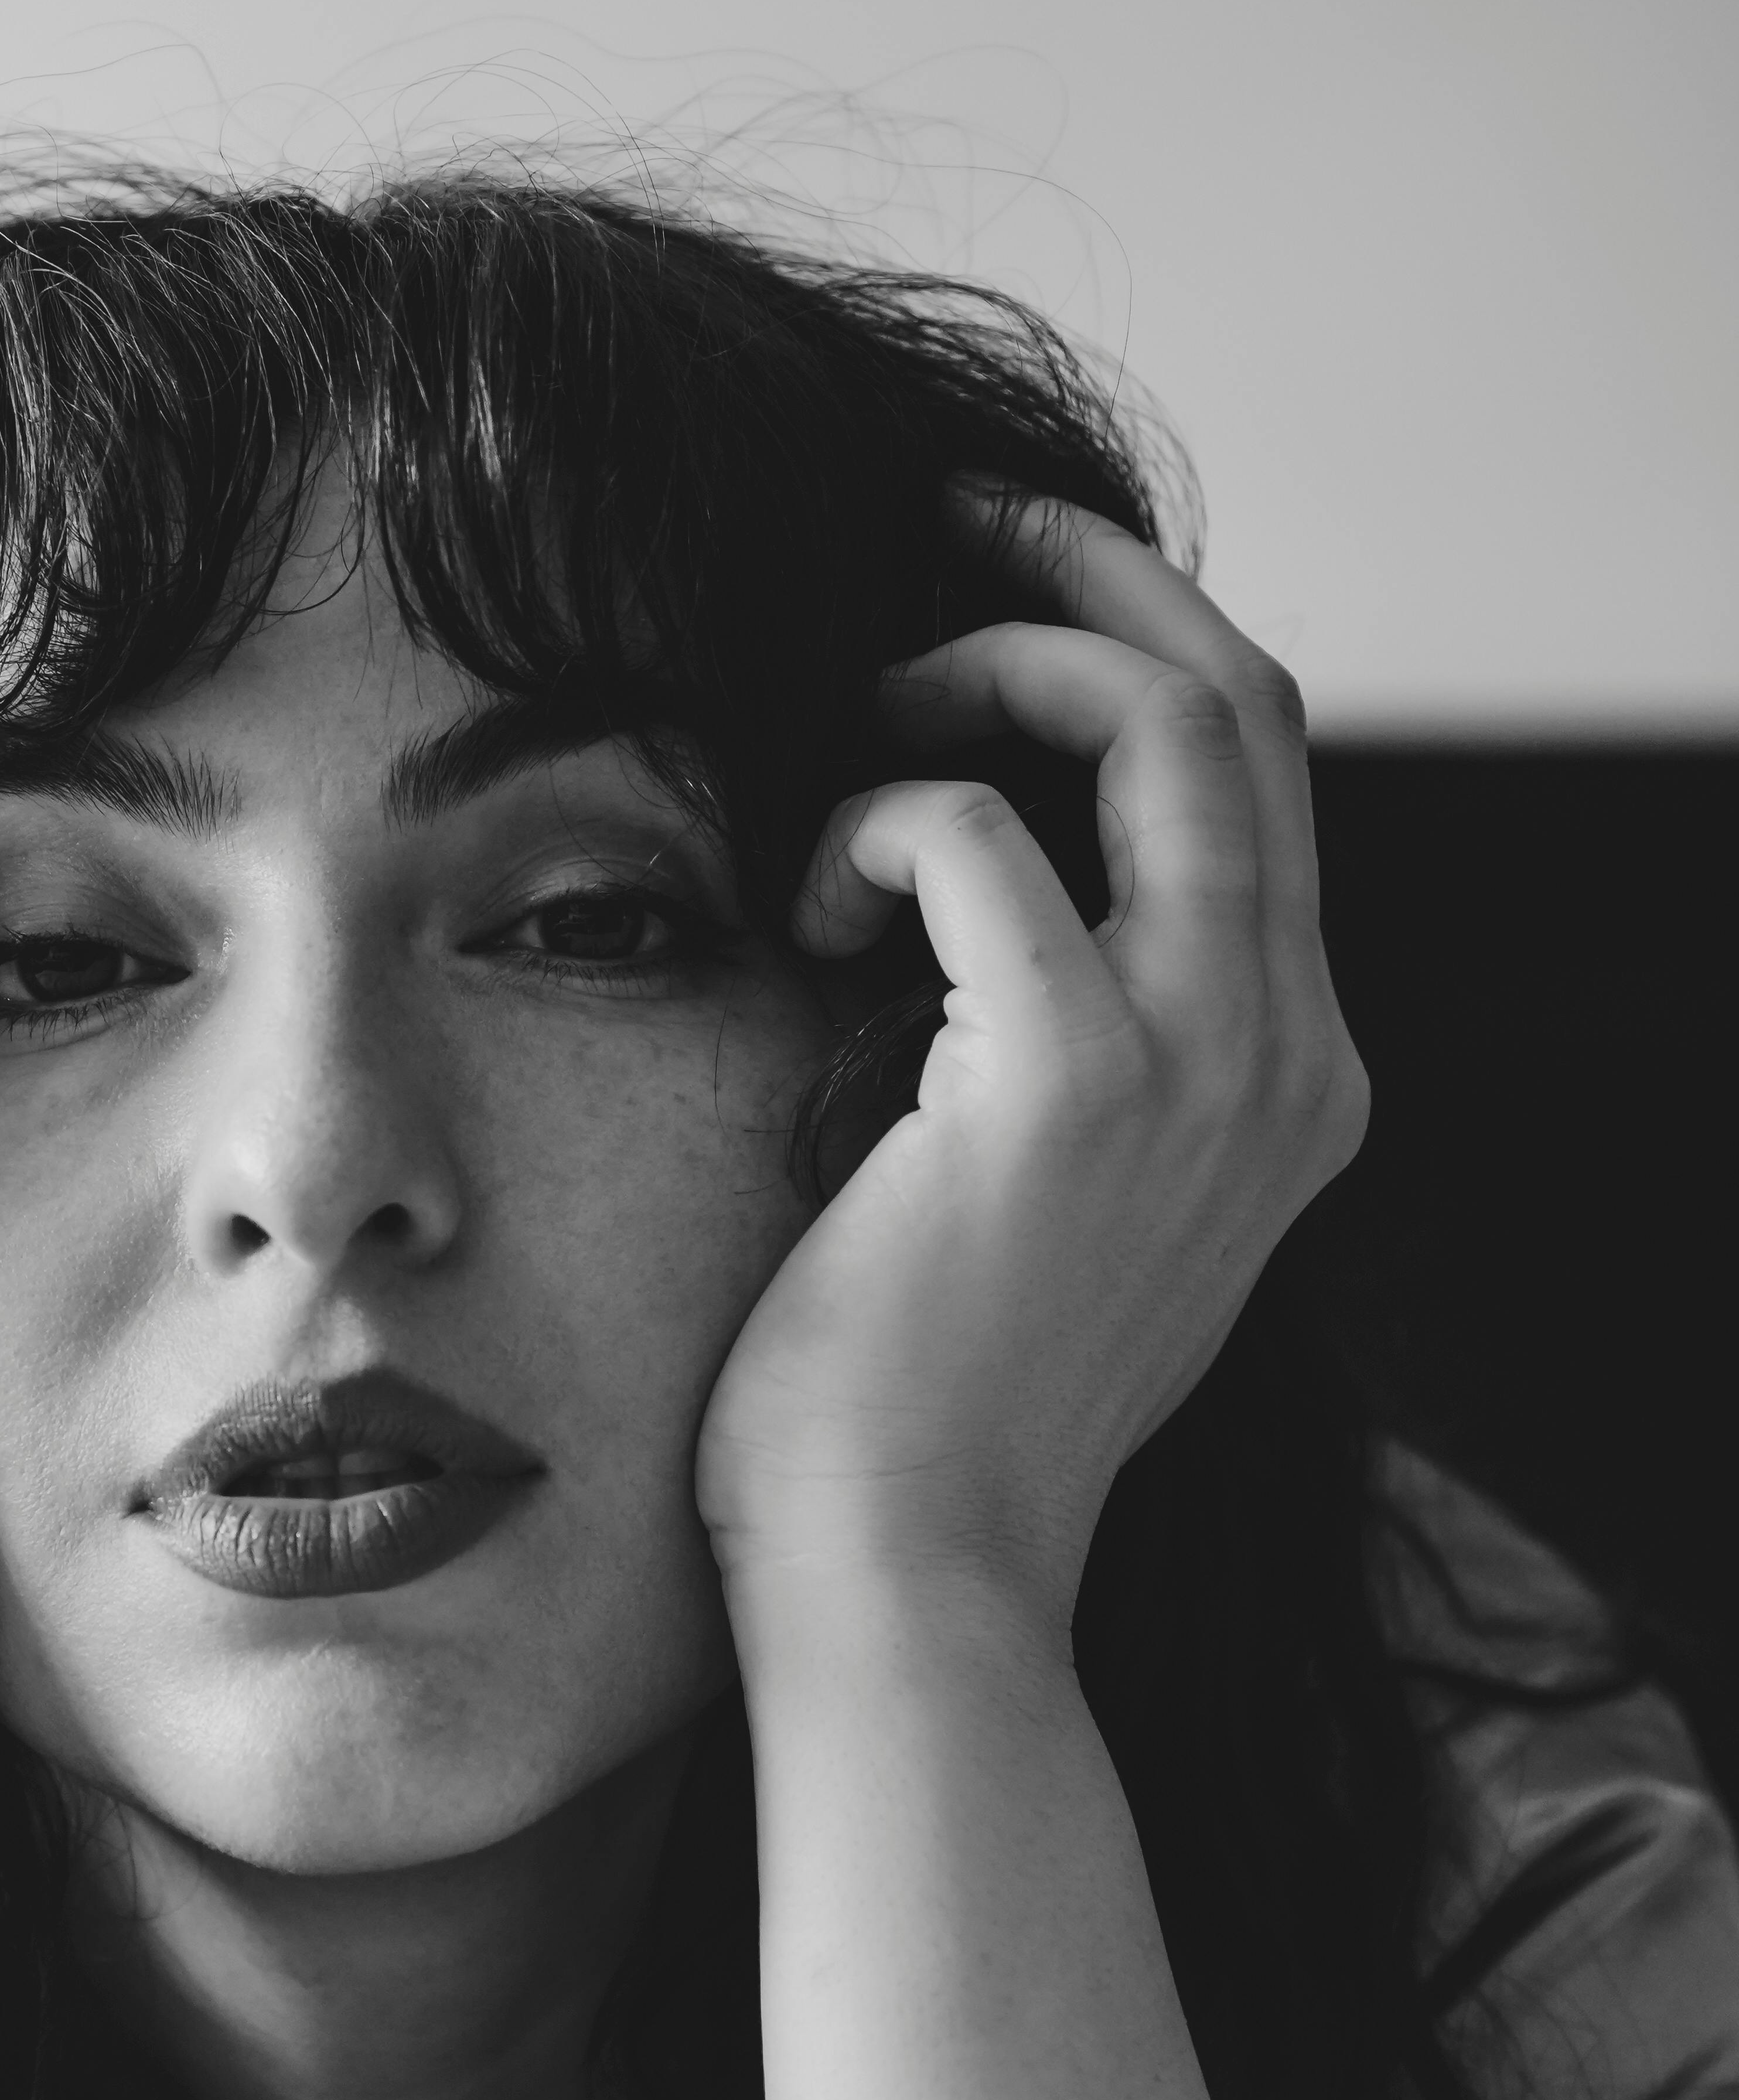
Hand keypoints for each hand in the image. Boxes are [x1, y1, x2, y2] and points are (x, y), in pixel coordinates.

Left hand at [696, 496, 1367, 1633]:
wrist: (908, 1577)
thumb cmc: (921, 1397)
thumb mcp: (1048, 1197)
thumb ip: (1074, 1044)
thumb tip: (988, 894)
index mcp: (1296, 1083)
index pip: (1260, 787)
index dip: (1137, 652)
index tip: (998, 590)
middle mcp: (1290, 1059)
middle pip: (1244, 705)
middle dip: (1088, 582)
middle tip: (941, 522)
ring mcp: (1203, 1065)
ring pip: (1157, 721)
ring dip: (981, 674)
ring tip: (854, 728)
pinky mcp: (1069, 1082)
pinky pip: (977, 833)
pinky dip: (876, 824)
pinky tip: (804, 910)